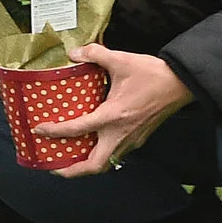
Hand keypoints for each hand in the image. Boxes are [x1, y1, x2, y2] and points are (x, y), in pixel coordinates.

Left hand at [35, 47, 193, 176]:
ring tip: (70, 159)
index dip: (55, 131)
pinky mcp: (139, 138)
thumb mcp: (121, 60)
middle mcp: (121, 134)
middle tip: (54, 165)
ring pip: (106, 163)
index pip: (78, 129)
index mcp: (113, 116)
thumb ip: (95, 54)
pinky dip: (101, 155)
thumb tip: (75, 52)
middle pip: (94, 166)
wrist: (181, 84)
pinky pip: (116, 154)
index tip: (39, 130)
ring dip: (87, 165)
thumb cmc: (153, 74)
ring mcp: (132, 140)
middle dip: (72, 170)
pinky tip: (93, 144)